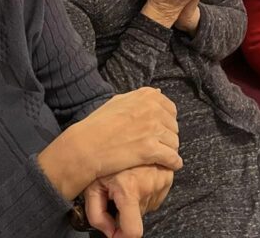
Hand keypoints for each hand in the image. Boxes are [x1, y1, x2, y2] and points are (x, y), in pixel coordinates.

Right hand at [40, 88, 180, 199]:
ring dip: (169, 150)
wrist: (86, 146)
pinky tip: (171, 167)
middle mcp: (153, 108)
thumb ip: (140, 97)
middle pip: (173, 126)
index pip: (170, 110)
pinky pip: (172, 157)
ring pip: (174, 142)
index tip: (159, 132)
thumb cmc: (98, 125)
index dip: (165, 123)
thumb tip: (158, 92)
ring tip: (160, 158)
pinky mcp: (150, 149)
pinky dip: (173, 163)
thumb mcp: (118, 101)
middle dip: (167, 137)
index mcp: (147, 96)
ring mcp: (153, 128)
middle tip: (158, 147)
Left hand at [84, 165, 173, 237]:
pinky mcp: (169, 170)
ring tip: (129, 180)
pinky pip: (159, 192)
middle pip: (139, 216)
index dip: (123, 236)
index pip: (133, 231)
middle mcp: (149, 184)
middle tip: (118, 191)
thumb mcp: (92, 187)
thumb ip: (97, 216)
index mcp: (129, 189)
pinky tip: (139, 175)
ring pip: (150, 204)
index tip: (116, 234)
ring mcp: (162, 177)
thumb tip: (110, 233)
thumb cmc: (103, 160)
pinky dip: (149, 189)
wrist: (122, 131)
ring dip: (139, 199)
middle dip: (128, 210)